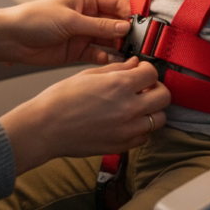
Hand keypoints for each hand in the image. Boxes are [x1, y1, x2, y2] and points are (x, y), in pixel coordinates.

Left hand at [0, 0, 131, 68]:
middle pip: (114, 24)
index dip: (127, 14)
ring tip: (129, 55)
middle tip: (137, 43)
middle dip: (126, 33)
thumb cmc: (33, 19)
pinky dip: (107, 60)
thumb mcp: (70, 20)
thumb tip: (123, 27)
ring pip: (108, 41)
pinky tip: (114, 63)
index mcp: (85, 0)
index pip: (115, 5)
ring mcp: (83, 35)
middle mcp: (87, 17)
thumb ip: (98, 25)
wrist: (11, 39)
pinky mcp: (78, 52)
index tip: (138, 25)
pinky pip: (98, 55)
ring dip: (119, 48)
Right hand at [0, 58, 169, 174]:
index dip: (147, 69)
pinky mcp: (122, 145)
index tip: (141, 71)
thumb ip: (117, 69)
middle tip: (144, 87)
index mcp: (119, 85)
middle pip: (164, 96)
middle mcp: (128, 108)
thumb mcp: (89, 75)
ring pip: (159, 119)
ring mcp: (127, 129)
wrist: (45, 128)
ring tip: (137, 106)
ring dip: (152, 110)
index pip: (152, 73)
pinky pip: (144, 137)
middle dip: (156, 88)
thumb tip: (135, 64)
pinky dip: (141, 129)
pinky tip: (127, 121)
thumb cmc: (60, 100)